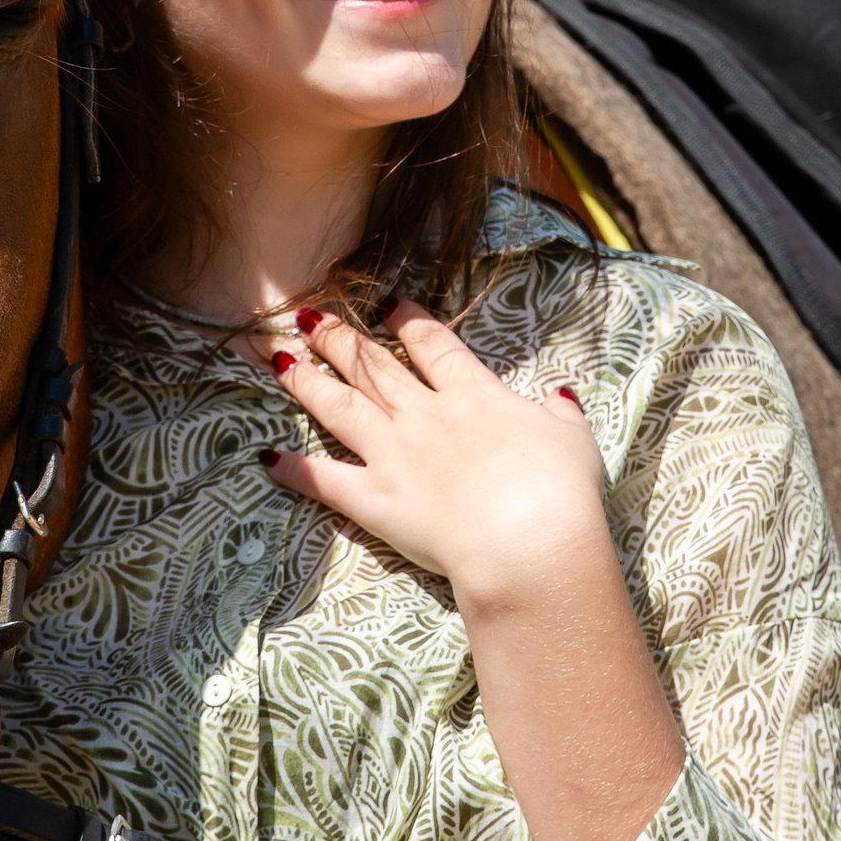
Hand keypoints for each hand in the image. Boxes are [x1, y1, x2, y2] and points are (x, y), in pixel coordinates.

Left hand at [262, 298, 604, 605]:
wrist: (529, 538)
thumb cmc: (561, 491)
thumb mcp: (574, 442)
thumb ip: (561, 416)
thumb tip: (560, 398)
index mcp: (474, 396)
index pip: (433, 345)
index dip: (406, 319)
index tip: (384, 302)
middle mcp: (425, 416)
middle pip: (374, 366)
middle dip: (341, 339)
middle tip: (311, 317)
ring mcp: (394, 455)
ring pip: (341, 408)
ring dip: (308, 382)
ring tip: (280, 359)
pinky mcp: (375, 499)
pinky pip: (324, 480)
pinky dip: (293, 470)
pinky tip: (266, 458)